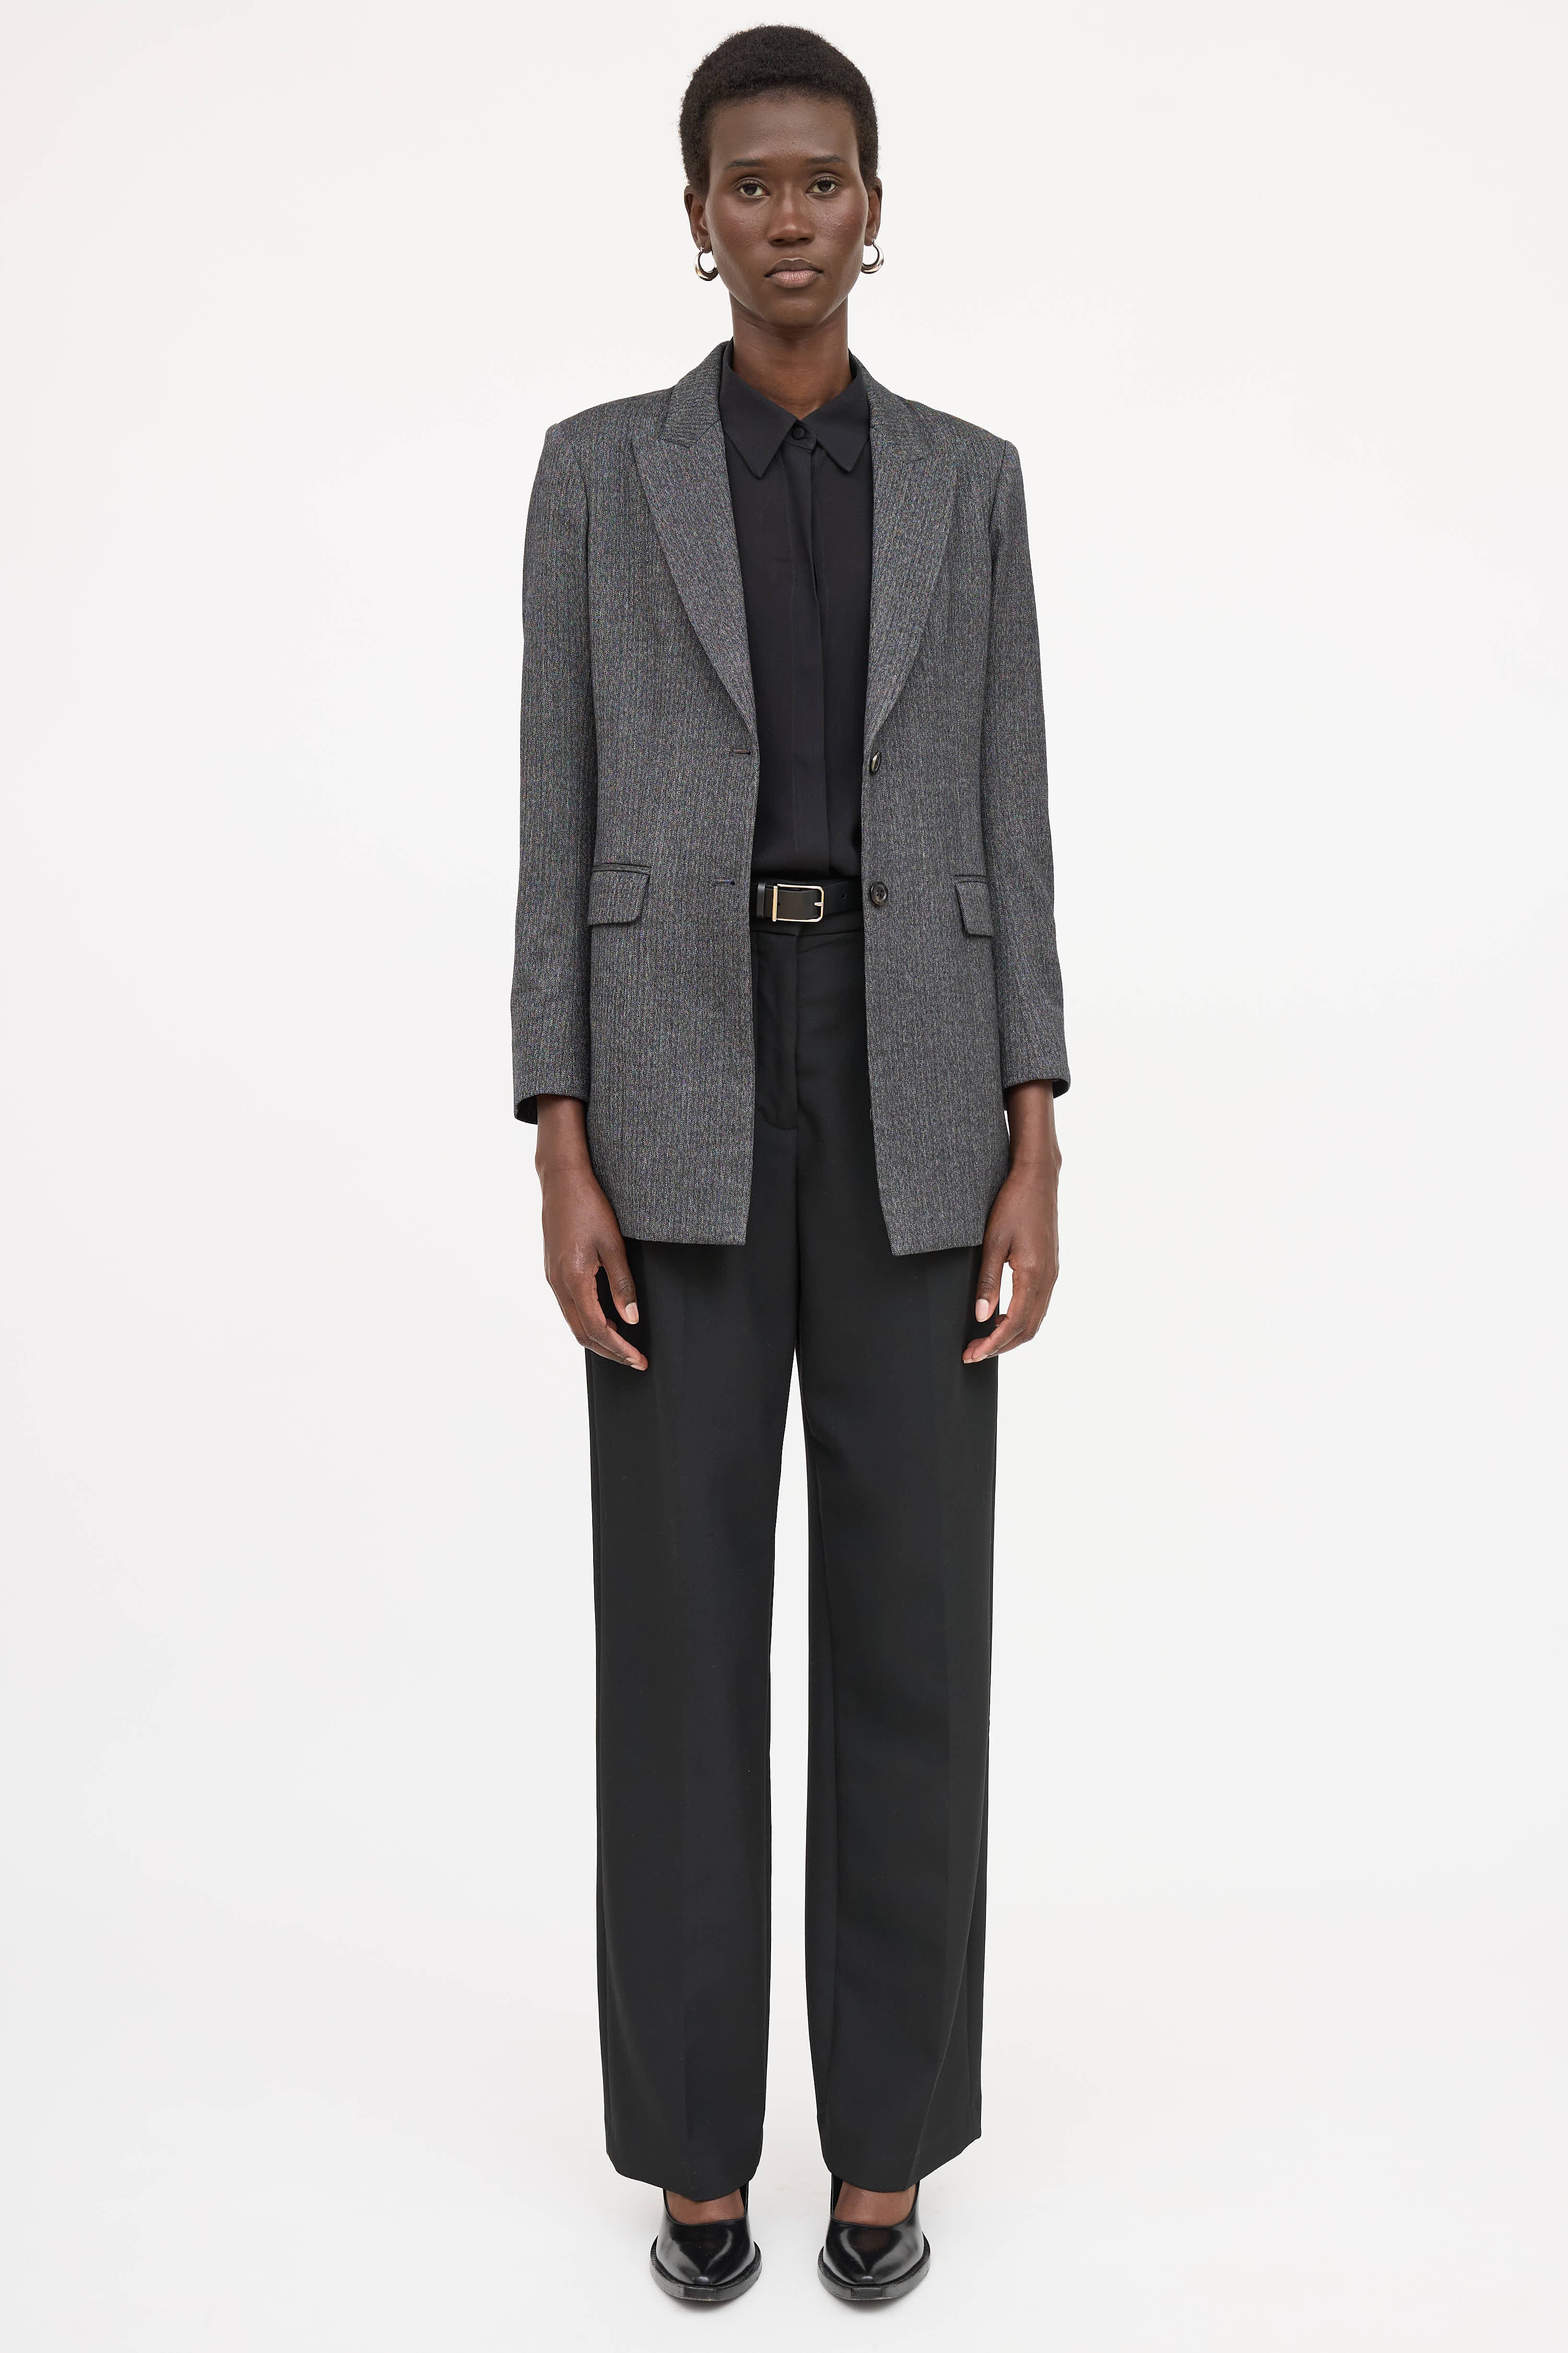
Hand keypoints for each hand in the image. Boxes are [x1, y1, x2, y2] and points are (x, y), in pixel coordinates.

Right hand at [535, 1096, 646, 1370]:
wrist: (562, 1179)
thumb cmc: (589, 1205)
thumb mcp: (613, 1244)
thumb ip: (622, 1284)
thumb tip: (631, 1319)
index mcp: (573, 1279)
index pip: (597, 1329)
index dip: (619, 1349)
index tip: (638, 1359)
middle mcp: (558, 1283)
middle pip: (582, 1334)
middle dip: (609, 1351)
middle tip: (635, 1360)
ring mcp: (553, 1278)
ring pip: (574, 1322)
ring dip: (598, 1338)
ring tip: (623, 1345)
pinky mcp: (554, 1270)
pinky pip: (570, 1307)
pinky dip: (588, 1320)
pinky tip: (606, 1318)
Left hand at [963, 1081, 1060, 1364]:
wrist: (1038, 1177)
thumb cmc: (1013, 1204)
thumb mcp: (993, 1241)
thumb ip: (988, 1280)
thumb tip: (982, 1316)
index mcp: (1033, 1274)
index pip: (1014, 1324)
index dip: (993, 1344)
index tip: (971, 1355)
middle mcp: (1048, 1278)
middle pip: (1028, 1329)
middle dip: (1001, 1346)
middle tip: (973, 1353)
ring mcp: (1052, 1273)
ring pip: (1035, 1319)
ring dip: (1011, 1335)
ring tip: (984, 1340)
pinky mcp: (1050, 1266)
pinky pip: (1038, 1304)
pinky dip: (1021, 1319)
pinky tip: (1001, 1317)